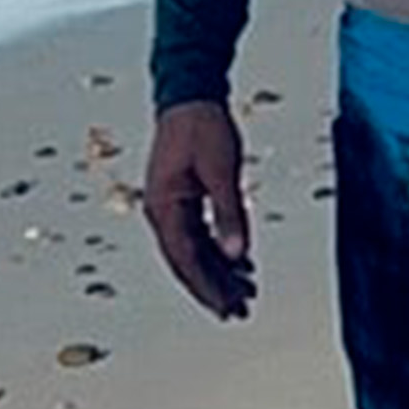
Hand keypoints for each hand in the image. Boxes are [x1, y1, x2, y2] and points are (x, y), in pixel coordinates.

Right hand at [141, 98, 254, 314]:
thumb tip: (237, 254)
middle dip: (214, 289)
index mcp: (165, 207)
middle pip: (189, 262)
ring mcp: (172, 207)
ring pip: (196, 252)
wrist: (190, 95)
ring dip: (219, 274)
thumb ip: (230, 213)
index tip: (228, 308)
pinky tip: (240, 266)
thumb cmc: (203, 127)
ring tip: (245, 296)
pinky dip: (219, 252)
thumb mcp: (222, 170)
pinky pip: (200, 236)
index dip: (208, 287)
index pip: (187, 259)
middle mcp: (163, 212)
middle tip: (239, 313)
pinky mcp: (184, 200)